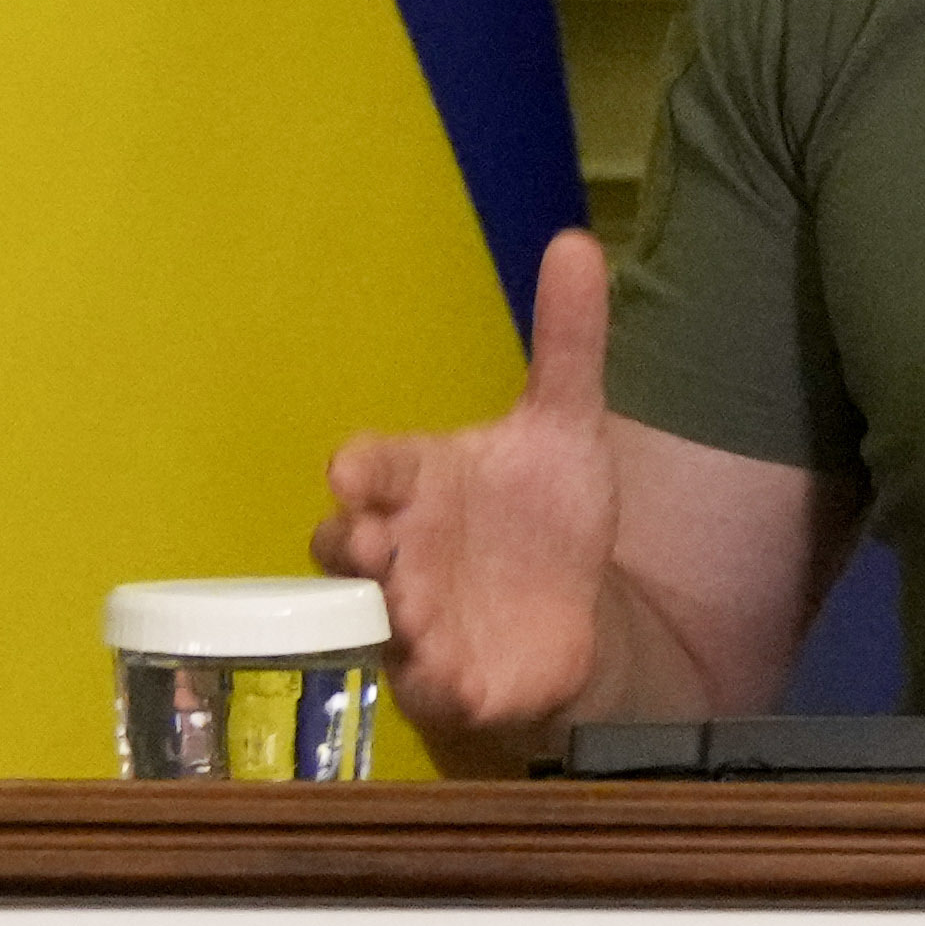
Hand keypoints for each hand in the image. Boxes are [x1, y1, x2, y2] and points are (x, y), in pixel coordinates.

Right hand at [318, 229, 624, 755]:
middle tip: (370, 540)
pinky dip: (435, 681)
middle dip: (351, 543)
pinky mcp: (446, 681)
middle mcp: (399, 548)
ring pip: (375, 617)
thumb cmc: (541, 516)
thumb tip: (578, 240)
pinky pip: (426, 685)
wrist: (569, 613)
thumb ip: (566, 343)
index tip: (352, 471)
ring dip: (387, 612)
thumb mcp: (565, 428)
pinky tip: (456, 677)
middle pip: (345, 545)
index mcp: (417, 482)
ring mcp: (413, 617)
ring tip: (411, 610)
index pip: (373, 466)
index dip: (362, 470)